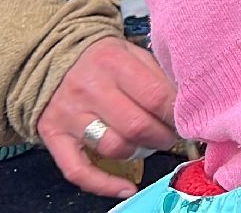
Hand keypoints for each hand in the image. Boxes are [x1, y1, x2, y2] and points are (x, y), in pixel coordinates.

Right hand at [37, 36, 176, 198]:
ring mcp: (69, 114)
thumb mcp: (133, 53)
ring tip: (149, 144)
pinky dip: (104, 184)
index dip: (177, 115)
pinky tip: (126, 187)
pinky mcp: (53, 135)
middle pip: (136, 126)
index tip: (188, 120)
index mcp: (113, 62)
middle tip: (171, 135)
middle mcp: (88, 88)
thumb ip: (157, 76)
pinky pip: (77, 169)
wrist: (52, 55)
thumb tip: (186, 106)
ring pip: (113, 147)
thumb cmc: (103, 58)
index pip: (155, 96)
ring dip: (139, 152)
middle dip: (163, 136)